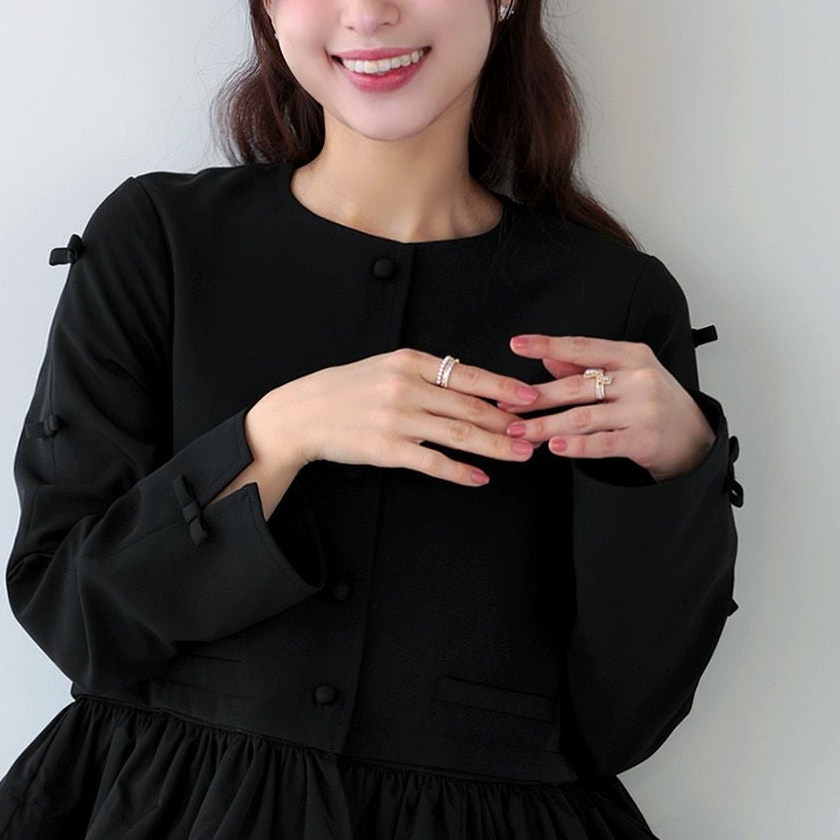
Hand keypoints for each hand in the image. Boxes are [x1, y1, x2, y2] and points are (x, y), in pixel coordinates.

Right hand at [252, 348, 543, 487]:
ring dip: (496, 446)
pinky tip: (480, 478)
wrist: (302, 414)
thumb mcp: (385, 367)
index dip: (505, 388)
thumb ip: (424, 372)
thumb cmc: (345, 390)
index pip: (469, 375)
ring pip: (460, 434)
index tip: (531, 397)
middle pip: (471, 406)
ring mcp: (397, 419)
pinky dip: (460, 471)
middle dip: (510, 422)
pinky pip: (433, 462)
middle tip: (537, 432)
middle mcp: (407, 387)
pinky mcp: (387, 449)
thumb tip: (468, 379)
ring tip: (522, 454)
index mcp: (410, 361)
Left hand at [496, 332, 715, 479]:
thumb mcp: (627, 377)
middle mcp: (639, 378)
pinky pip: (602, 443)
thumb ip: (586, 368)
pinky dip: (576, 446)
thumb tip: (548, 360)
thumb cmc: (656, 404)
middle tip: (507, 405)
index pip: (582, 347)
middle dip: (537, 397)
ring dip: (546, 426)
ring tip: (520, 433)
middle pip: (576, 386)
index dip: (547, 345)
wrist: (696, 439)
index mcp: (632, 355)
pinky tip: (555, 447)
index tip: (517, 344)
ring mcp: (644, 409)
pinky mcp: (645, 439)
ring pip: (583, 417)